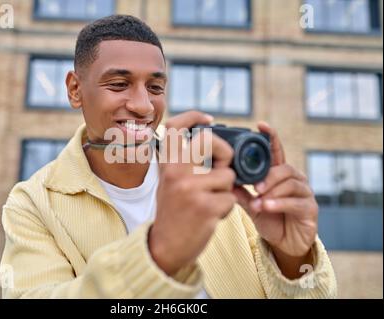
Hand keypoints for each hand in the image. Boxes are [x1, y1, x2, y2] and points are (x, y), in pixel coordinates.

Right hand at [149, 111, 237, 275]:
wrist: (164, 247)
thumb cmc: (173, 212)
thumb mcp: (169, 182)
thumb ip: (184, 162)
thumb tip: (211, 141)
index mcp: (166, 164)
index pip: (175, 127)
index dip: (194, 116)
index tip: (209, 119)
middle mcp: (175, 172)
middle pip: (209, 140)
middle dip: (224, 152)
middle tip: (222, 167)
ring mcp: (190, 189)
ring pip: (227, 175)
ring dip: (225, 190)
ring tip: (210, 201)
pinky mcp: (205, 207)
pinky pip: (230, 198)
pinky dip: (226, 208)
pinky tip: (211, 215)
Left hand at [233, 122, 317, 277]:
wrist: (284, 244)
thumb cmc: (269, 219)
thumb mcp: (251, 204)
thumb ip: (241, 192)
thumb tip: (223, 179)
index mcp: (279, 175)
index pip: (277, 152)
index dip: (271, 137)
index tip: (261, 125)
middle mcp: (295, 179)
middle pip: (284, 168)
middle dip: (269, 176)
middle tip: (255, 186)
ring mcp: (304, 193)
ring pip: (291, 183)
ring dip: (272, 191)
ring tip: (259, 201)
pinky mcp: (309, 209)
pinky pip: (295, 202)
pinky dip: (279, 203)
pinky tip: (266, 207)